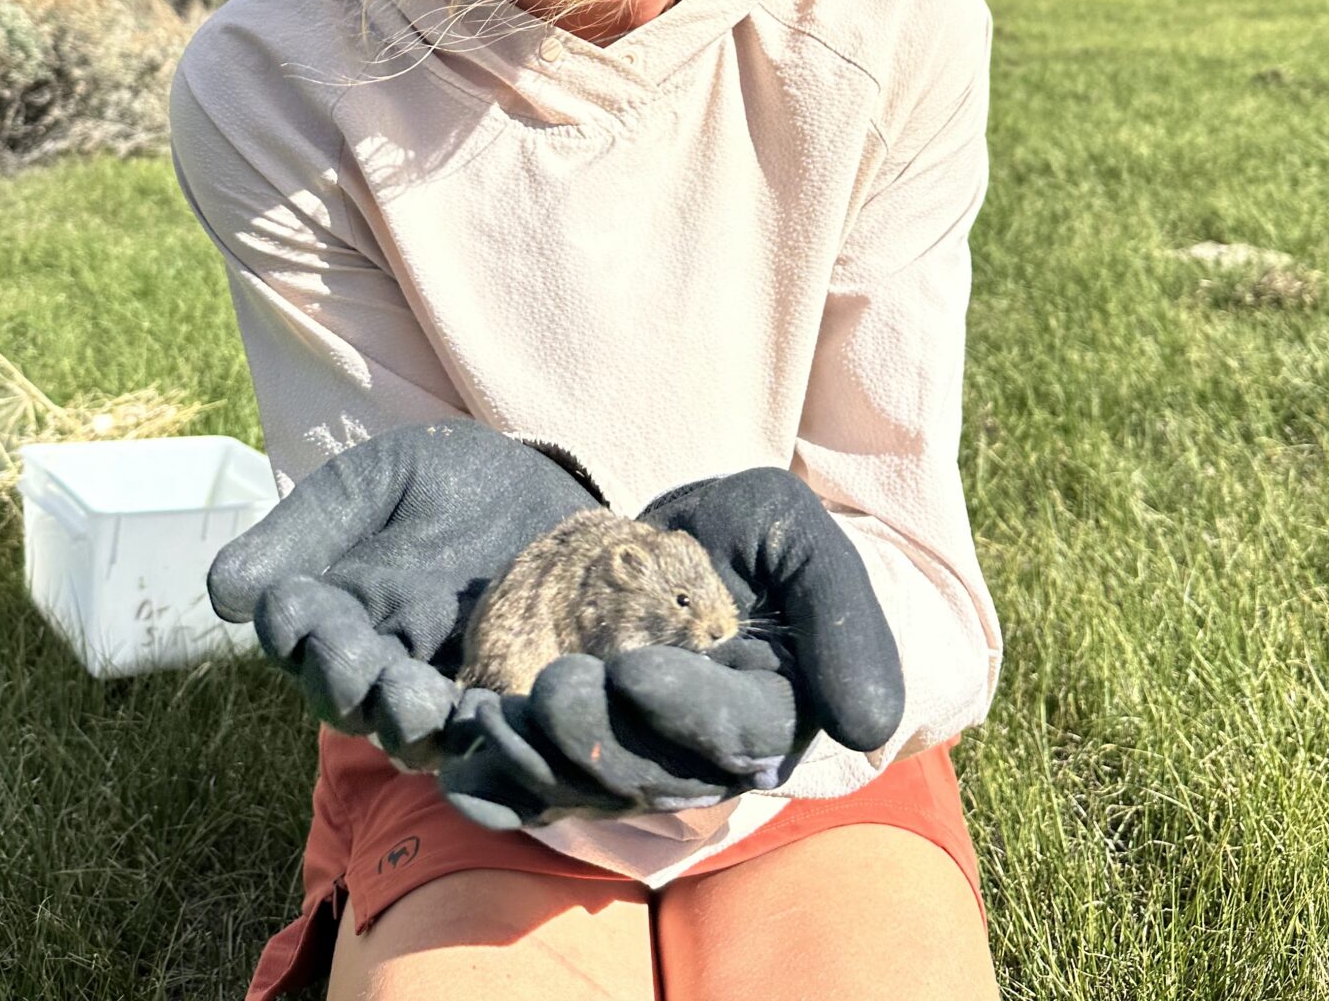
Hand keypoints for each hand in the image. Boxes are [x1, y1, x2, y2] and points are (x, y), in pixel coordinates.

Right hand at [206, 421, 600, 765]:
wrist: (555, 489)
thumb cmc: (457, 478)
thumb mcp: (383, 479)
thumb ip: (312, 522)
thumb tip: (223, 592)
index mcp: (334, 605)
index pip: (294, 628)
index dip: (291, 625)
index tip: (294, 608)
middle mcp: (373, 659)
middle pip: (339, 689)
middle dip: (342, 680)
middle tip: (356, 668)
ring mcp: (434, 689)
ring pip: (399, 726)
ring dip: (398, 719)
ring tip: (412, 702)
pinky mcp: (498, 704)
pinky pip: (476, 734)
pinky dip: (472, 732)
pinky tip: (480, 717)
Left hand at [435, 467, 903, 827]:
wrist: (688, 539)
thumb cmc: (752, 535)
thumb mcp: (798, 538)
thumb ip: (840, 617)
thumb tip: (869, 727)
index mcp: (771, 712)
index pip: (734, 737)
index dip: (685, 712)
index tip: (635, 669)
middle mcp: (705, 754)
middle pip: (655, 777)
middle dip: (599, 740)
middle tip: (558, 686)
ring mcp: (639, 760)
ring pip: (592, 792)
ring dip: (539, 764)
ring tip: (496, 715)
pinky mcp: (581, 757)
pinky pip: (539, 793)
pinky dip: (497, 791)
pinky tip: (459, 767)